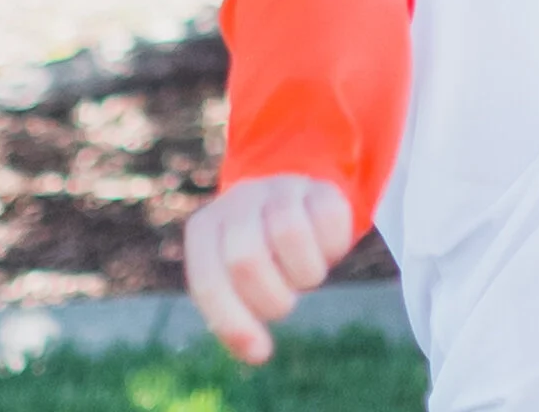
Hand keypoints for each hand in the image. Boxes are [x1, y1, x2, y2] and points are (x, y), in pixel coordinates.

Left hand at [184, 175, 352, 364]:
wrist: (288, 205)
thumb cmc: (256, 259)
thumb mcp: (234, 285)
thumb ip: (233, 316)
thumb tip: (257, 352)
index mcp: (205, 228)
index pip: (208, 281)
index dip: (233, 322)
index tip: (260, 353)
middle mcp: (238, 200)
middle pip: (245, 258)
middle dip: (271, 298)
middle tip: (283, 301)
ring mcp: (279, 187)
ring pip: (290, 232)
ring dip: (305, 274)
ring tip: (302, 273)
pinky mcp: (319, 185)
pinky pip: (330, 219)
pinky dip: (333, 247)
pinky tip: (323, 247)